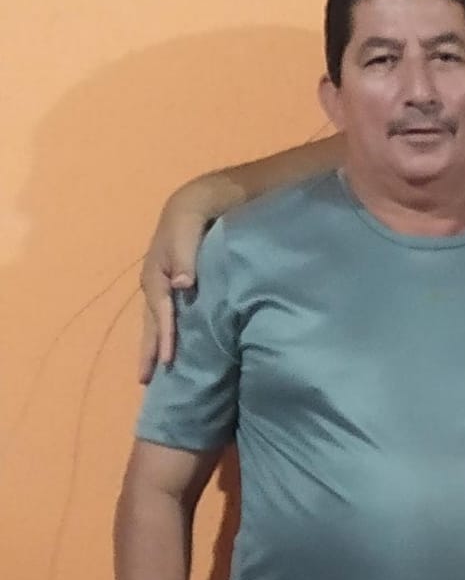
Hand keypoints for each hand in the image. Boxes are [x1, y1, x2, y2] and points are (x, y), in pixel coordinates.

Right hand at [137, 176, 238, 381]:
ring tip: (154, 373)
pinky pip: (171, 314)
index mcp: (158, 272)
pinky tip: (174, 347)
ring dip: (156, 345)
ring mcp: (168, 285)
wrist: (203, 198)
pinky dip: (170, 332)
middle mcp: (159, 282)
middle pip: (153, 322)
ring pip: (159, 321)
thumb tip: (181, 285)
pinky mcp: (180, 286)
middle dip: (150, 350)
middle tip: (146, 381)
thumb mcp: (190, 225)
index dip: (165, 336)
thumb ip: (187, 254)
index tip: (167, 361)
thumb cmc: (197, 212)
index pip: (161, 311)